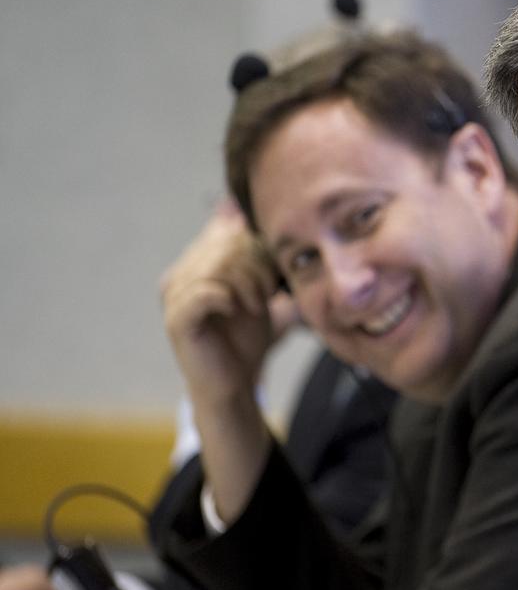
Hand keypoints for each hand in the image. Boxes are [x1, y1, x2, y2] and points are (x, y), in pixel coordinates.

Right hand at [161, 202, 283, 406]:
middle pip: (223, 246)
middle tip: (267, 292)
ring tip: (257, 304)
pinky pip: (204, 293)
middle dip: (255, 266)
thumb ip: (251, 252)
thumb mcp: (256, 287)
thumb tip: (237, 207)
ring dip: (247, 284)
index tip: (271, 275)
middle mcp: (178, 276)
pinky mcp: (177, 321)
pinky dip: (228, 298)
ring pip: (215, 267)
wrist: (237, 382)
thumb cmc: (247, 336)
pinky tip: (236, 310)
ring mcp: (174, 298)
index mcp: (194, 265)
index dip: (254, 247)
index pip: (225, 232)